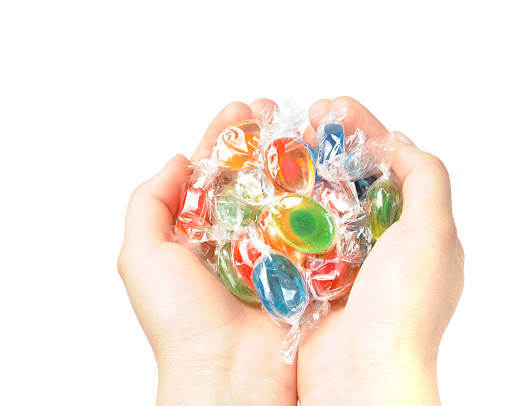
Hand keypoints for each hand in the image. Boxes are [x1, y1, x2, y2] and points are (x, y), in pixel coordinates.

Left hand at [118, 99, 297, 404]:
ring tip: (308, 130)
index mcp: (200, 232)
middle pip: (254, 176)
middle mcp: (240, 238)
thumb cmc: (180, 321)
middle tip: (278, 111)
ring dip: (297, 162)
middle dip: (266, 140)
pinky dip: (325, 199)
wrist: (228, 377)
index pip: (213, 172)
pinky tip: (331, 171)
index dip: (226, 138)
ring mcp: (276, 251)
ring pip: (288, 195)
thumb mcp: (141, 256)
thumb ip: (148, 203)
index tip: (243, 109)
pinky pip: (318, 226)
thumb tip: (176, 160)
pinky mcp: (307, 268)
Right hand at [297, 97, 463, 404]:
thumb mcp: (434, 233)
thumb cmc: (404, 307)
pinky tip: (269, 181)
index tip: (336, 108)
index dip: (365, 131)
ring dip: (304, 167)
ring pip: (321, 198)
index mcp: (413, 232)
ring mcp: (341, 259)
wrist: (361, 374)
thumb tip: (398, 142)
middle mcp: (378, 244)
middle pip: (353, 177)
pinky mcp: (308, 274)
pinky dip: (283, 202)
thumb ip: (427, 179)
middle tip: (307, 117)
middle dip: (331, 142)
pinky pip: (295, 228)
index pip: (390, 166)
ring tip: (283, 140)